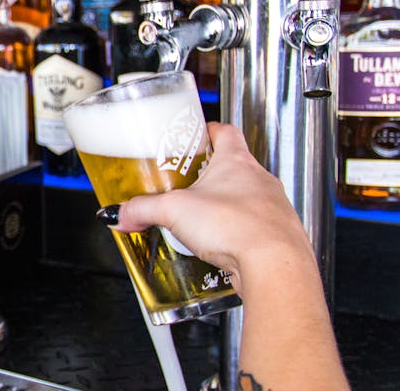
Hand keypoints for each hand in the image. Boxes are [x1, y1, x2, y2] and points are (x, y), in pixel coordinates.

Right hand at [108, 123, 315, 292]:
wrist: (274, 266)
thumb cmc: (237, 227)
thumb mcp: (174, 211)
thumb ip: (142, 210)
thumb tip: (121, 213)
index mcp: (237, 162)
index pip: (226, 133)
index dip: (209, 131)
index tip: (196, 136)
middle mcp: (261, 181)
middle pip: (234, 167)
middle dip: (210, 176)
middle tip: (187, 186)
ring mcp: (273, 209)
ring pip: (246, 200)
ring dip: (225, 208)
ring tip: (201, 222)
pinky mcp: (278, 237)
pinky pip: (254, 230)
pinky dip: (237, 236)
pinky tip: (220, 248)